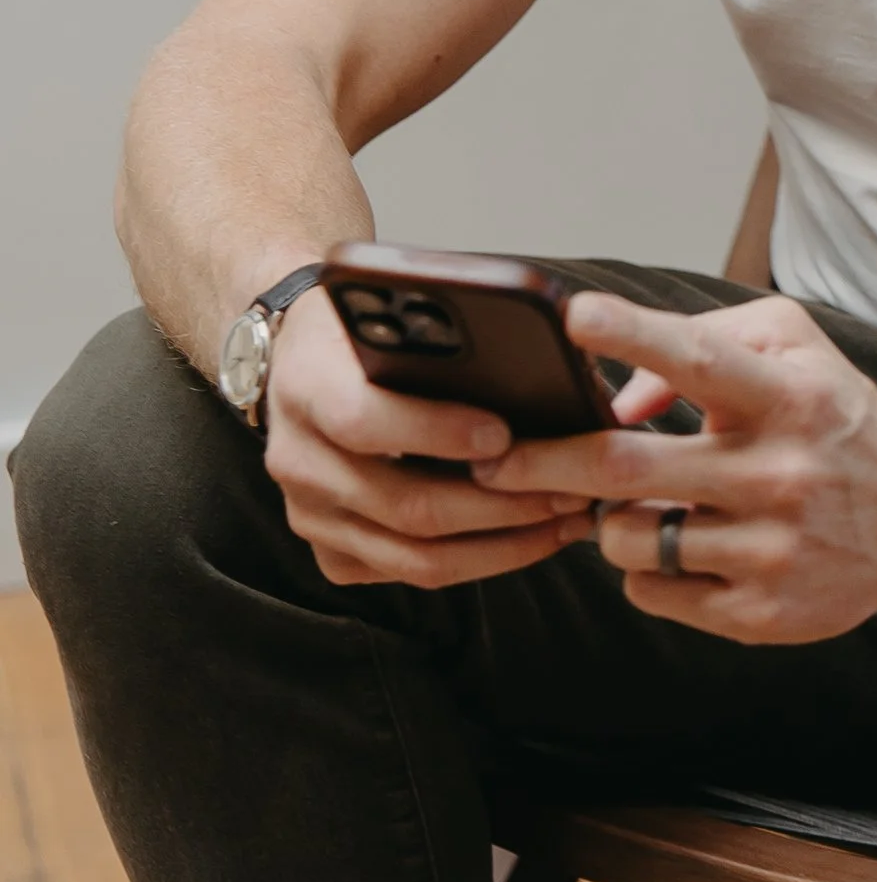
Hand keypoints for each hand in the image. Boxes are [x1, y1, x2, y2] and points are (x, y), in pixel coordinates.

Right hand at [262, 283, 598, 589]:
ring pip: (415, 557)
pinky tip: (532, 536)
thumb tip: (544, 366)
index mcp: (308, 387)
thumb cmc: (364, 329)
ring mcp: (311, 517)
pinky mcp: (331, 554)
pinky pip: (411, 574)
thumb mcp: (389, 307)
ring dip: (504, 544)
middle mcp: (300, 460)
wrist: (299, 362)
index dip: (436, 431)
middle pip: (406, 506)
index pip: (365, 420)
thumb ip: (444, 336)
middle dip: (501, 503)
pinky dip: (479, 562)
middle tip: (571, 486)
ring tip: (569, 518)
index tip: (504, 432)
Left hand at [477, 291, 876, 644]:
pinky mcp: (763, 613)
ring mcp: (772, 552)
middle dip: (548, 462)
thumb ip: (705, 342)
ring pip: (630, 540)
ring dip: (606, 521)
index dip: (633, 335)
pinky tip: (680, 546)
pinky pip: (654, 592)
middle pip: (630, 470)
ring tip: (632, 505)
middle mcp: (781, 475)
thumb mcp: (793, 348)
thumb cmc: (838, 418)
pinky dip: (645, 567)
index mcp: (789, 399)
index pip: (700, 360)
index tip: (575, 316)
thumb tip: (619, 401)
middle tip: (499, 459)